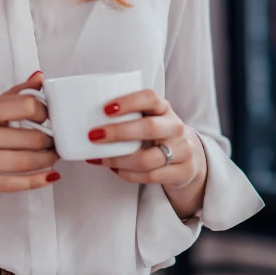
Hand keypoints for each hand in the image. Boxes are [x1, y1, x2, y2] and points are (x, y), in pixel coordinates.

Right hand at [0, 72, 58, 223]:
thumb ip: (13, 95)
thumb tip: (40, 78)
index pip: (25, 105)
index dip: (46, 113)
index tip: (52, 119)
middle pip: (29, 137)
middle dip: (51, 142)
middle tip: (57, 143)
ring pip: (22, 162)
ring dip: (46, 161)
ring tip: (53, 157)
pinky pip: (10, 184)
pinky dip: (35, 181)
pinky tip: (48, 176)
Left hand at [86, 89, 207, 219]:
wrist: (190, 158)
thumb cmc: (158, 135)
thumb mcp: (150, 119)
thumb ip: (128, 117)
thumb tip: (84, 122)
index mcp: (164, 109)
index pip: (150, 98)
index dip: (129, 101)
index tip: (106, 109)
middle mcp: (175, 127)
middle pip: (149, 128)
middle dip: (118, 132)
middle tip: (94, 135)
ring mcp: (181, 151)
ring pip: (147, 159)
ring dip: (118, 160)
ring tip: (101, 159)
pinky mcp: (181, 172)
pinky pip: (149, 176)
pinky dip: (128, 174)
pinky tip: (115, 169)